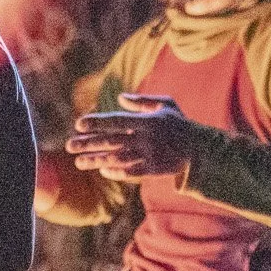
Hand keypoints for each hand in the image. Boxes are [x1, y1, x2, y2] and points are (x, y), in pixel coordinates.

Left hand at [67, 93, 196, 181]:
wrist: (202, 149)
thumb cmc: (181, 124)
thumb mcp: (166, 105)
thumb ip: (142, 101)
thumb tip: (120, 98)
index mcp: (146, 121)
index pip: (115, 121)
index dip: (96, 123)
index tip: (78, 124)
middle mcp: (145, 138)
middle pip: (111, 141)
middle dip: (88, 143)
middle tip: (69, 146)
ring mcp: (148, 155)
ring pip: (117, 158)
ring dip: (96, 160)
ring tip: (78, 162)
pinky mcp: (153, 169)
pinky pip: (130, 172)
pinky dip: (116, 172)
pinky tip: (102, 170)